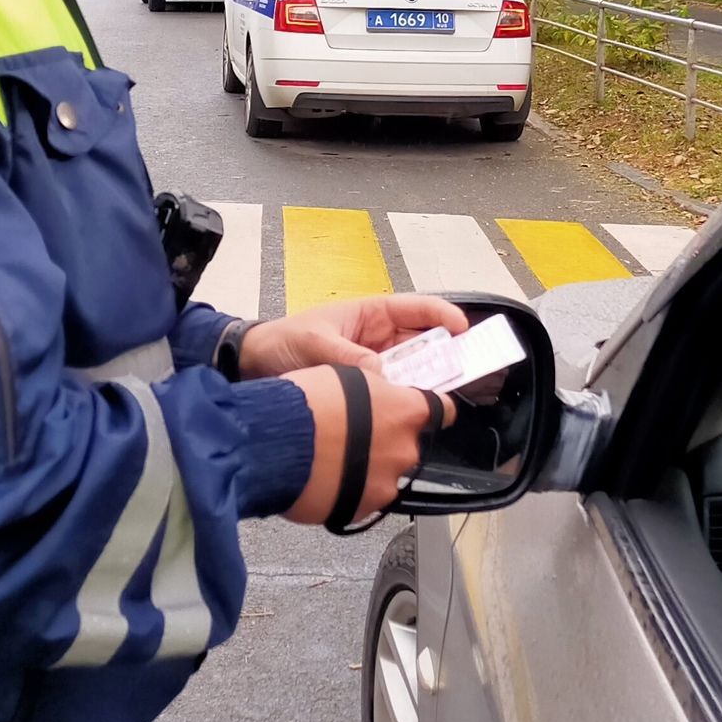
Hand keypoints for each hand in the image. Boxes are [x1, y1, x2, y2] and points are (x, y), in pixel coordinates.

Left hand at [238, 293, 468, 379]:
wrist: (253, 366)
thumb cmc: (282, 342)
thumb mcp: (315, 344)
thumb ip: (347, 357)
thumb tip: (381, 375)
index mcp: (369, 314)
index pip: (416, 309)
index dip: (443, 315)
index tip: (463, 329)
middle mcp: (377, 338)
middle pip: (422, 342)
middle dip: (446, 353)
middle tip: (468, 369)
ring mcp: (373, 364)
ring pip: (412, 370)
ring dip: (428, 381)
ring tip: (446, 395)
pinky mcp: (365, 389)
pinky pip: (393, 392)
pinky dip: (404, 400)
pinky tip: (413, 413)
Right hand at [277, 365, 456, 526]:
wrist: (275, 444)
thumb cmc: (307, 404)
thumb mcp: (347, 375)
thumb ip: (375, 390)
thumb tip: (379, 394)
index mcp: (406, 411)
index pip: (443, 409)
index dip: (435, 409)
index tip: (430, 412)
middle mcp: (405, 449)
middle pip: (408, 444)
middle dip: (388, 441)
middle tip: (357, 435)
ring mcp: (387, 483)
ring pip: (386, 473)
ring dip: (369, 467)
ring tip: (336, 459)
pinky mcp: (364, 509)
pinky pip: (365, 497)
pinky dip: (352, 489)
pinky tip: (328, 478)